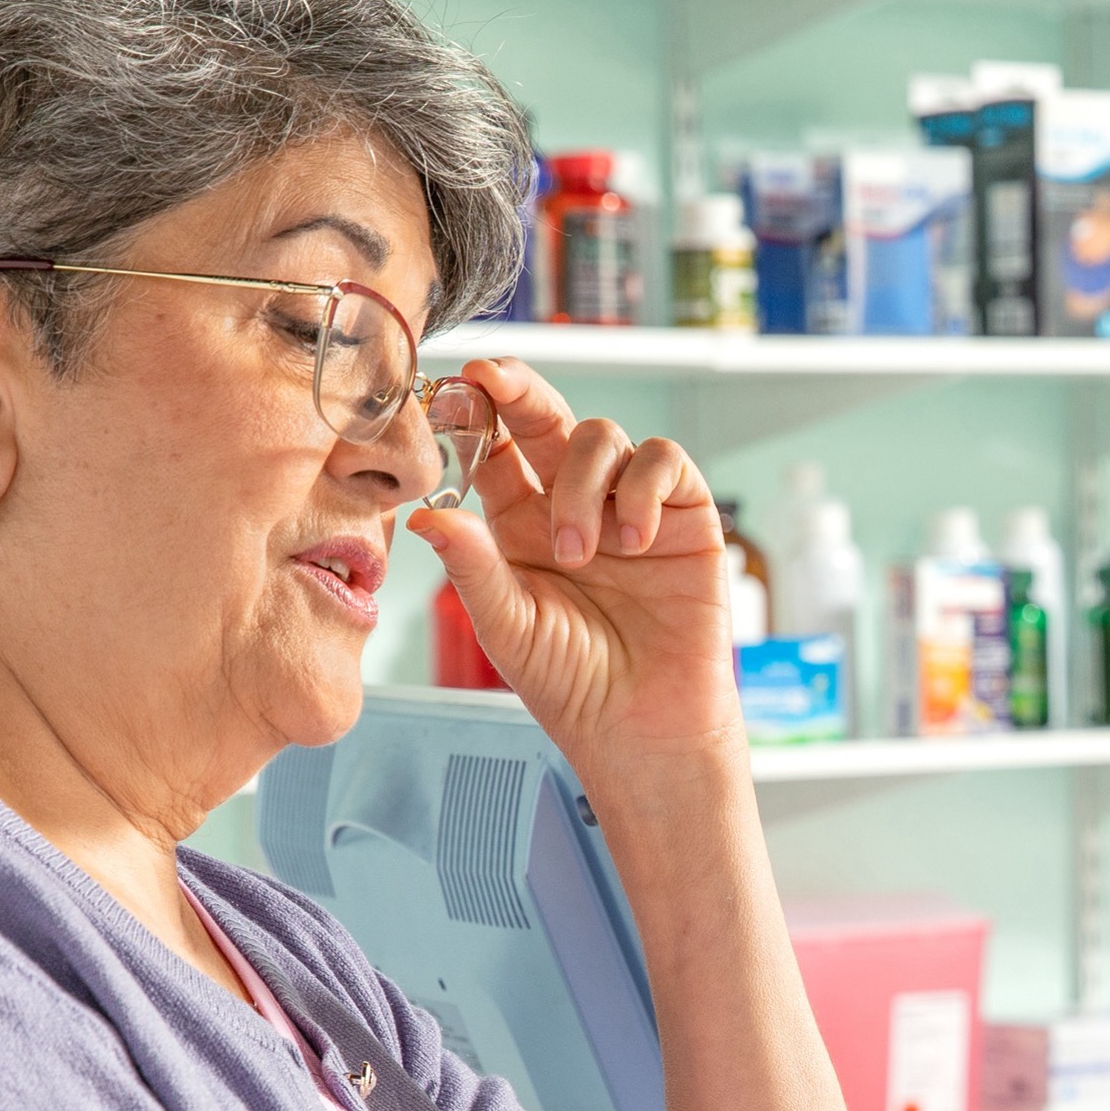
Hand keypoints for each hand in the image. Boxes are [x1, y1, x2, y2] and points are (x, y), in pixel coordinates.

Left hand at [404, 354, 739, 770]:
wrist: (643, 728)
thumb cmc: (572, 685)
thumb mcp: (507, 626)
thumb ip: (473, 567)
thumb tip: (425, 515)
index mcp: (519, 523)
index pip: (495, 447)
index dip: (474, 413)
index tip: (453, 388)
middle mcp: (574, 504)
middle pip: (546, 419)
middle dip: (519, 392)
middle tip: (493, 382)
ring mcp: (630, 507)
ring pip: (604, 437)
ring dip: (584, 484)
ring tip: (579, 552)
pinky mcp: (684, 517)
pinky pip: (664, 463)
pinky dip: (644, 489)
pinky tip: (632, 540)